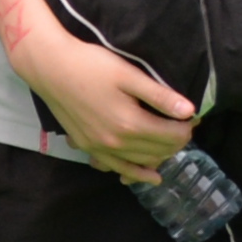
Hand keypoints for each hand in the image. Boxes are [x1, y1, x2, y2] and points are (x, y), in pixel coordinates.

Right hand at [11, 22, 196, 182]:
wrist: (50, 67)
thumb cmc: (90, 65)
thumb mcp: (128, 75)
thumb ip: (159, 96)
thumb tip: (189, 111)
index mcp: (130, 124)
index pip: (173, 135)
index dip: (187, 126)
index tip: (191, 115)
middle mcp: (116, 142)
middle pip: (160, 150)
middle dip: (177, 140)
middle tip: (182, 124)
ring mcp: (100, 148)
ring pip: (143, 161)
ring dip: (161, 154)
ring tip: (170, 140)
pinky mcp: (88, 147)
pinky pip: (117, 168)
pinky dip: (135, 174)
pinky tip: (149, 176)